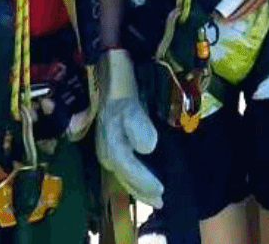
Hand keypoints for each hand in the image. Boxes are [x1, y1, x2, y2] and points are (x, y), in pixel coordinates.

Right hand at [95, 50, 163, 207]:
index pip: (129, 170)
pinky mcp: (110, 137)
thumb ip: (137, 125)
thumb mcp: (129, 102)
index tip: (162, 191)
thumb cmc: (120, 84)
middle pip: (125, 176)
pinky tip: (141, 173)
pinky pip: (123, 163)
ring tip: (153, 195)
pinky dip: (133, 173)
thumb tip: (147, 148)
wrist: (106, 66)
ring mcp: (106, 144)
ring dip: (137, 185)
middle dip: (142, 190)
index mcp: (110, 143)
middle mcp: (105, 148)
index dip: (145, 182)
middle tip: (160, 202)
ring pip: (122, 172)